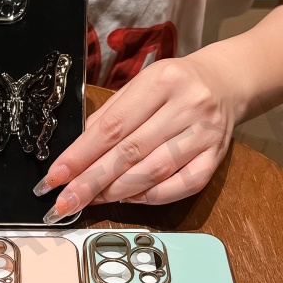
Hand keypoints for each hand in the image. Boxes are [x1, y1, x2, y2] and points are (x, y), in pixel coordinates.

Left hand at [34, 51, 241, 222]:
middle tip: (64, 201)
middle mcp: (186, 106)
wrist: (228, 81)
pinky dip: (149, 197)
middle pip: (129, 153)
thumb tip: (75, 154)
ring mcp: (205, 134)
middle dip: (90, 181)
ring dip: (115, 192)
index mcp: (160, 81)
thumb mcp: (139, 85)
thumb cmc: (173, 86)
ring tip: (89, 201)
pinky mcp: (217, 158)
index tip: (55, 176)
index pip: (112, 126)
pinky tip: (127, 198)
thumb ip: (109, 116)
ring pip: (153, 172)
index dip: (80, 155)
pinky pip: (180, 187)